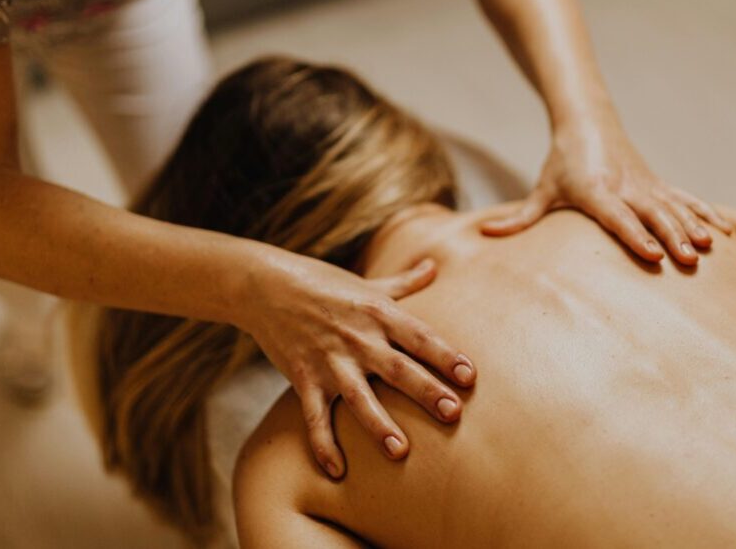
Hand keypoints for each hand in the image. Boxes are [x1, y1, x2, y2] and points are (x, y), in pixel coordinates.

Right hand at [243, 250, 475, 478]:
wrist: (265, 286)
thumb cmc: (322, 283)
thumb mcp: (366, 282)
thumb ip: (403, 282)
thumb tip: (434, 265)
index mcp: (377, 312)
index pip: (418, 335)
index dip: (445, 355)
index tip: (469, 375)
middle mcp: (357, 337)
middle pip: (397, 368)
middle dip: (425, 391)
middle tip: (453, 413)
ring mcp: (329, 360)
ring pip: (359, 396)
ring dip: (379, 424)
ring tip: (400, 451)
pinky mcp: (303, 378)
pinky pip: (315, 417)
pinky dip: (323, 445)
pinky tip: (338, 471)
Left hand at [480, 117, 731, 263]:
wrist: (587, 123)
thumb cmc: (561, 163)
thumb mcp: (542, 189)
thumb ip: (519, 217)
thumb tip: (484, 232)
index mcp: (596, 191)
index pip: (617, 216)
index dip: (635, 234)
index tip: (653, 254)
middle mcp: (625, 187)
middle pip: (652, 213)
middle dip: (671, 236)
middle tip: (687, 259)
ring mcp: (646, 184)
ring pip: (674, 207)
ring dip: (692, 227)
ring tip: (708, 249)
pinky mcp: (658, 183)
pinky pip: (687, 199)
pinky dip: (707, 213)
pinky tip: (726, 233)